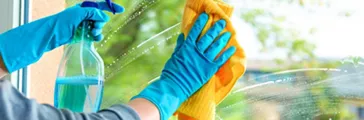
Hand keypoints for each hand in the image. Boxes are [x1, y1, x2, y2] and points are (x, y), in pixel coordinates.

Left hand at [0, 2, 123, 72]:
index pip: (100, 5)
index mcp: (83, 8)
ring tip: (92, 35)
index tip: (120, 10)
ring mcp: (83, 25)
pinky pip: (94, 35)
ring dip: (98, 31)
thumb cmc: (61, 22)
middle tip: (95, 27)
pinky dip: (95, 37)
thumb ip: (93, 13)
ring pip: (98, 27)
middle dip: (100, 23)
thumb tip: (105, 17)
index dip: (110, 6)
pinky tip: (92, 39)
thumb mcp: (78, 14)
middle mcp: (84, 15)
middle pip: (100, 18)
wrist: (50, 35)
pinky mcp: (82, 34)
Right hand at [132, 13, 235, 119]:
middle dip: (215, 28)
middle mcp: (197, 52)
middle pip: (208, 37)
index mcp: (187, 48)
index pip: (195, 32)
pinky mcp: (209, 69)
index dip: (200, 23)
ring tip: (228, 33)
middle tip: (222, 22)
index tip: (206, 16)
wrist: (174, 86)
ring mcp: (204, 60)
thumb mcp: (173, 57)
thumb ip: (179, 46)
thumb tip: (182, 36)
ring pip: (216, 47)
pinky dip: (227, 53)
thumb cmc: (171, 72)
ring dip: (223, 39)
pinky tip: (232, 48)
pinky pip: (220, 60)